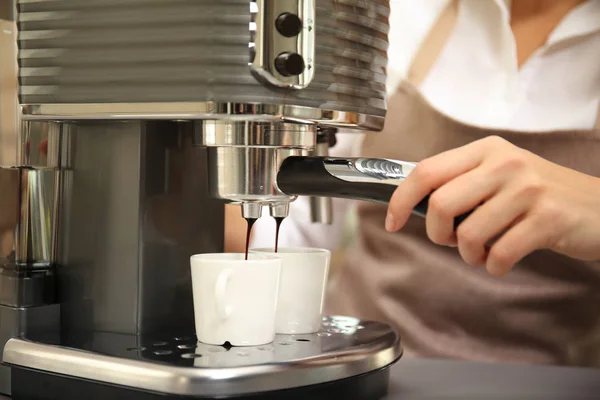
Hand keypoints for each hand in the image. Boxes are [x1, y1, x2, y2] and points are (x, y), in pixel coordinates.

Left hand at [385, 136, 599, 275]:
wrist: (599, 207)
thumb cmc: (538, 195)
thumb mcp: (498, 176)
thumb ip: (460, 184)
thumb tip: (411, 205)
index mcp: (485, 151)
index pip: (426, 170)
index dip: (400, 199)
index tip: (392, 222)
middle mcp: (504, 164)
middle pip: (441, 205)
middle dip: (438, 234)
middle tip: (452, 241)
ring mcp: (527, 190)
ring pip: (468, 234)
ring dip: (469, 254)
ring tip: (484, 251)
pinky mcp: (547, 219)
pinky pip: (499, 255)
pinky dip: (493, 267)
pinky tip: (502, 262)